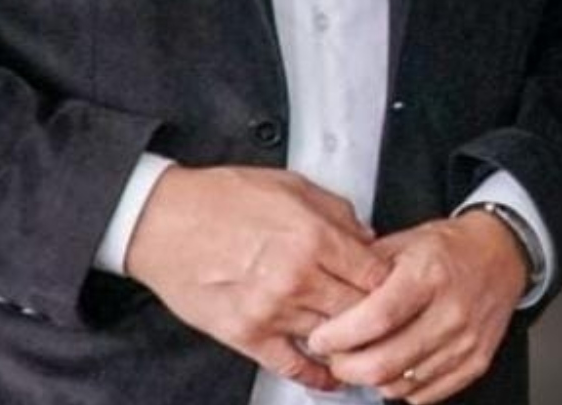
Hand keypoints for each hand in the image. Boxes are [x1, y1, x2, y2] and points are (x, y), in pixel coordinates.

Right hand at [125, 164, 389, 391]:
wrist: (163, 221)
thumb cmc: (221, 198)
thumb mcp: (291, 185)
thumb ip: (337, 212)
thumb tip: (368, 238)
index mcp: (313, 236)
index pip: (376, 274)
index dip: (392, 282)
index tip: (397, 287)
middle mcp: (297, 277)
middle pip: (361, 311)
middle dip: (378, 316)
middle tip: (388, 319)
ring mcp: (272, 311)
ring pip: (332, 340)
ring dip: (350, 344)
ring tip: (365, 344)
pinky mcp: (246, 334)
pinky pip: (292, 366)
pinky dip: (317, 376)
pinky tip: (330, 374)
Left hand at [306, 213, 529, 402]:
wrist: (501, 254)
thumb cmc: (450, 248)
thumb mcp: (403, 242)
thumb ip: (365, 271)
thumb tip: (328, 301)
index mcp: (429, 274)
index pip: (377, 318)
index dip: (340, 335)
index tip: (320, 338)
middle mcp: (451, 310)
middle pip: (385, 362)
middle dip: (346, 367)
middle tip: (334, 357)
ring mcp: (466, 341)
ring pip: (400, 385)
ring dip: (371, 379)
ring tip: (362, 359)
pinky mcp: (475, 362)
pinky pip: (425, 396)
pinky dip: (400, 387)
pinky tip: (394, 367)